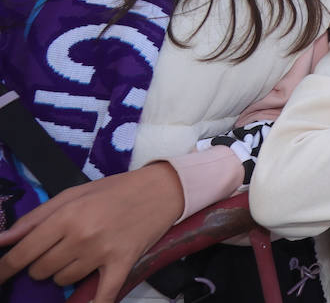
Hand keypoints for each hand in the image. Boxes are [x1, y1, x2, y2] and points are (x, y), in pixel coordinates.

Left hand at [0, 162, 182, 302]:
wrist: (162, 189)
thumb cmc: (115, 190)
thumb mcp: (73, 194)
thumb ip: (36, 217)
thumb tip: (3, 239)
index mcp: (67, 216)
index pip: (23, 253)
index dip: (5, 268)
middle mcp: (81, 236)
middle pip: (41, 270)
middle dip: (42, 264)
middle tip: (58, 250)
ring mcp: (102, 253)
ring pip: (64, 281)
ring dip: (65, 272)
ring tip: (81, 255)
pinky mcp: (122, 264)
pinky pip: (102, 295)